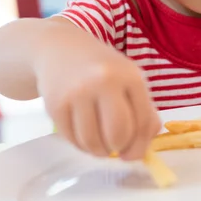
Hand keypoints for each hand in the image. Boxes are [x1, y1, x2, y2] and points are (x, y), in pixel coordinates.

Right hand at [35, 23, 160, 160]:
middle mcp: (104, 81)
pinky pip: (72, 140)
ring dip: (99, 151)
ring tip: (100, 143)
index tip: (133, 151)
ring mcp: (78, 93)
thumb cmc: (101, 68)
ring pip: (93, 142)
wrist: (59, 48)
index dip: (140, 145)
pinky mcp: (56, 105)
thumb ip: (144, 112)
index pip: (143, 123)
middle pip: (118, 134)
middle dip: (119, 149)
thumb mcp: (129, 80)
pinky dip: (80, 145)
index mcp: (130, 76)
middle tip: (115, 147)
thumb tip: (142, 149)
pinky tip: (83, 134)